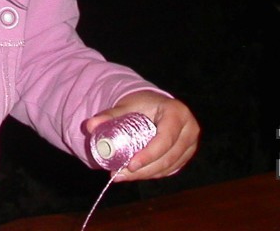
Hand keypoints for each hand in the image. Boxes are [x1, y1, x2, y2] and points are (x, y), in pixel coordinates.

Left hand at [84, 91, 198, 179]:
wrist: (154, 106)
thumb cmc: (141, 104)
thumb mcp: (125, 107)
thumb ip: (108, 116)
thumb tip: (89, 126)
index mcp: (177, 112)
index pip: (165, 138)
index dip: (149, 155)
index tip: (130, 164)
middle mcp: (189, 128)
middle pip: (168, 157)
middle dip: (143, 170)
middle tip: (120, 174)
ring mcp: (190, 144)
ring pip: (169, 167)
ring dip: (146, 175)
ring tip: (121, 176)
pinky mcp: (186, 155)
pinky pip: (170, 170)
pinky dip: (152, 174)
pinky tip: (134, 175)